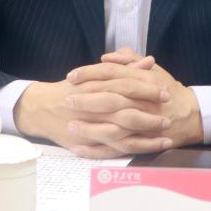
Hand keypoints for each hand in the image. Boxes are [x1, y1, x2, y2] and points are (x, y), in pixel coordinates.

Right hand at [12, 71, 172, 158]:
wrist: (41, 108)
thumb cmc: (72, 89)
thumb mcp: (96, 74)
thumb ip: (124, 67)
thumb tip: (149, 61)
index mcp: (97, 86)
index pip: (125, 86)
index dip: (147, 89)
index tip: (166, 90)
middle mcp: (93, 106)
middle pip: (126, 110)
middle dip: (149, 114)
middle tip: (168, 115)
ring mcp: (90, 126)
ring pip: (122, 132)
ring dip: (145, 135)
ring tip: (166, 135)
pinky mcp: (88, 142)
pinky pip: (114, 149)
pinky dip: (131, 149)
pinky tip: (150, 149)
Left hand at [66, 51, 203, 155]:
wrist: (193, 116)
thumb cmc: (169, 91)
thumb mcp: (153, 70)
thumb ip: (130, 61)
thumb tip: (106, 58)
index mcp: (141, 81)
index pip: (111, 74)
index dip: (90, 74)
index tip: (71, 76)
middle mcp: (140, 102)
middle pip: (109, 99)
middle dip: (86, 100)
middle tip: (66, 100)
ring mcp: (141, 124)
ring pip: (112, 126)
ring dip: (89, 127)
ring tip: (69, 126)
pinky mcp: (140, 142)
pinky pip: (115, 148)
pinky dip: (96, 150)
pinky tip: (78, 148)